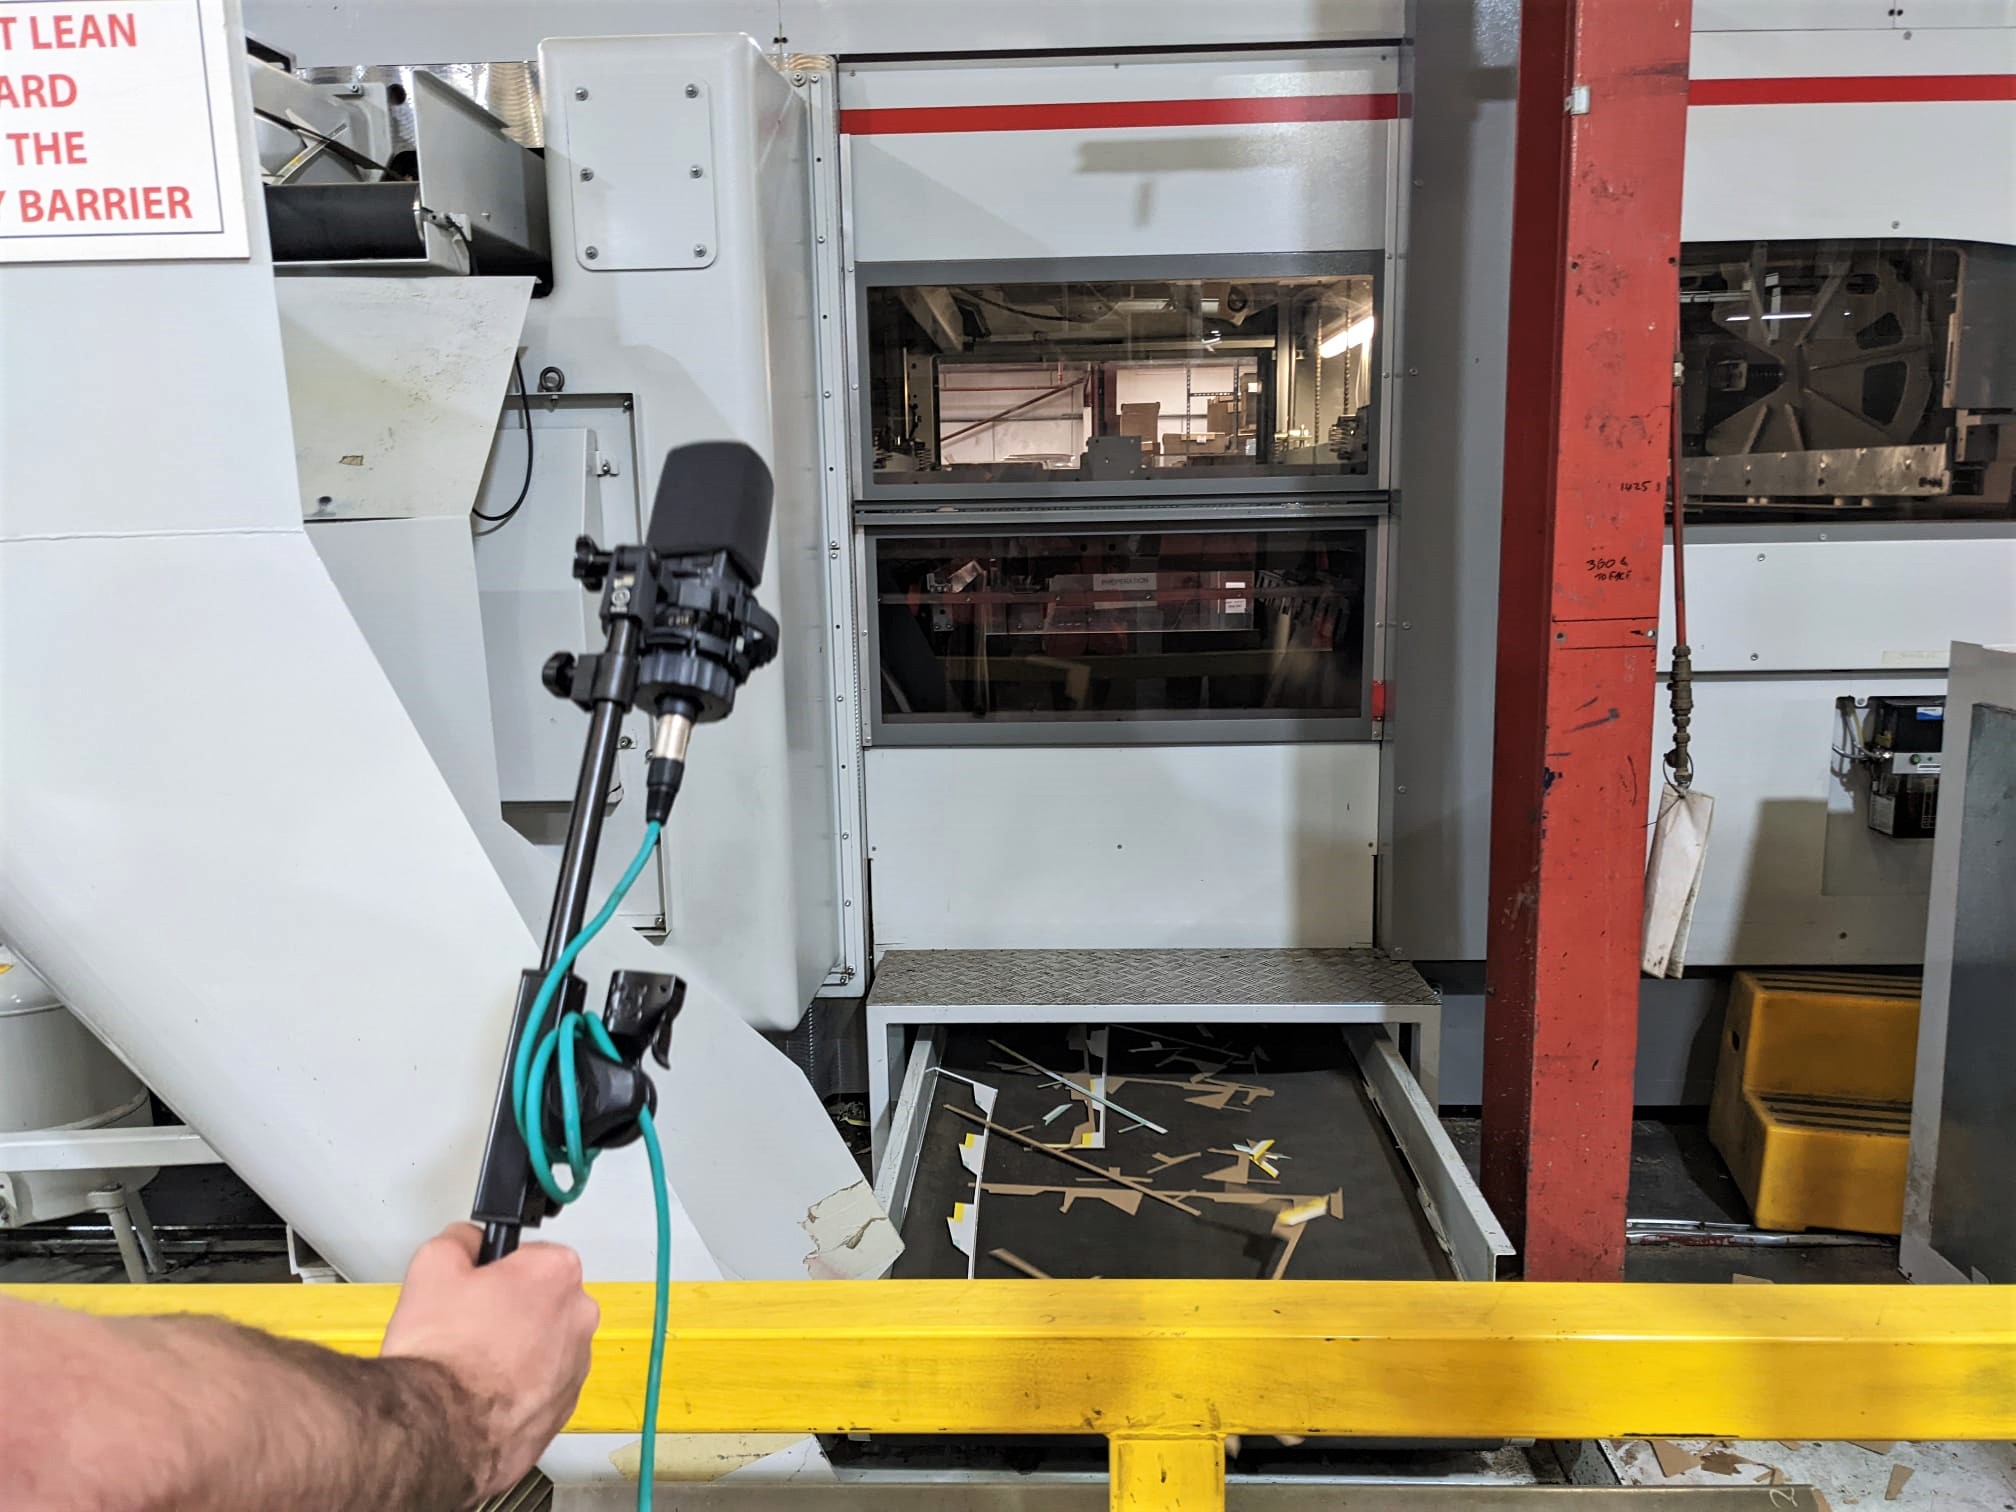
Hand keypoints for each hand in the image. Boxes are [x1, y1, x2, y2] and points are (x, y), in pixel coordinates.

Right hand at [380, 1223, 598, 1498]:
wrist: (437, 1431)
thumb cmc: (442, 1356)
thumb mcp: (433, 1266)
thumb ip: (460, 1240)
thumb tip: (469, 1240)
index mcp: (557, 1274)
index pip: (532, 1256)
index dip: (497, 1271)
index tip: (476, 1287)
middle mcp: (579, 1318)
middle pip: (543, 1302)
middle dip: (510, 1310)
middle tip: (468, 1327)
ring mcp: (575, 1368)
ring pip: (544, 1346)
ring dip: (515, 1352)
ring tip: (470, 1366)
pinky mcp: (563, 1409)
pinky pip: (541, 1386)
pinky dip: (517, 1389)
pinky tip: (481, 1396)